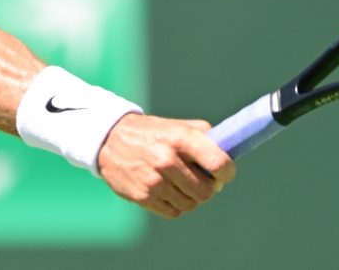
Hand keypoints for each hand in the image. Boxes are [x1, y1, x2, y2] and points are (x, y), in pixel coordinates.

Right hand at [97, 114, 235, 218]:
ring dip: (191, 197)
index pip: (218, 163)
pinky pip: (174, 212)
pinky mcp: (143, 196)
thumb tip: (228, 157)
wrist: (110, 140)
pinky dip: (176, 205)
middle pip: (206, 191)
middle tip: (200, 180)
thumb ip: (205, 137)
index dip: (227, 172)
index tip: (225, 173)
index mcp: (181, 138)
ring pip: (191, 204)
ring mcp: (154, 180)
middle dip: (208, 188)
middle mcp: (167, 159)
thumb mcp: (178, 125)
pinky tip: (168, 191)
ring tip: (181, 184)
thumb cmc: (153, 133)